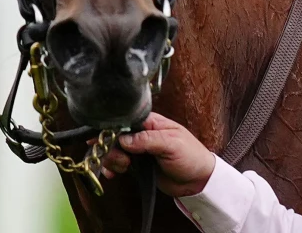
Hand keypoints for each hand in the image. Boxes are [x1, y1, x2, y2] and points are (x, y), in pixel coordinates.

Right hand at [101, 112, 216, 197]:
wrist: (197, 181)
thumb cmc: (191, 156)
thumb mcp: (172, 144)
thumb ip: (148, 140)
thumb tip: (124, 139)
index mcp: (152, 123)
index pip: (125, 121)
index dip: (112, 130)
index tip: (104, 140)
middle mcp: (143, 134)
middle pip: (115, 137)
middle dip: (111, 149)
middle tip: (122, 160)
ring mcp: (139, 150)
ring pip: (114, 151)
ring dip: (112, 160)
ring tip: (124, 167)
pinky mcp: (137, 165)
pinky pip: (118, 164)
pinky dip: (112, 168)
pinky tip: (113, 174)